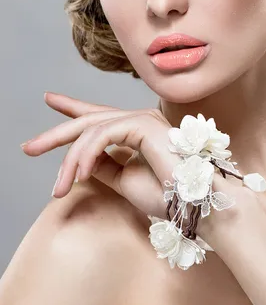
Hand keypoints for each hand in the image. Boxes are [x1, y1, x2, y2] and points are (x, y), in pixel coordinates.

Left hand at [21, 92, 241, 227]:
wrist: (197, 205)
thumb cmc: (169, 196)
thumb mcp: (124, 181)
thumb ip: (104, 166)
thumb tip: (80, 160)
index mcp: (137, 132)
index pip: (99, 118)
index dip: (73, 109)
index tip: (50, 99)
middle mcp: (140, 120)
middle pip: (90, 120)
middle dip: (57, 134)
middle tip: (29, 147)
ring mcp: (142, 119)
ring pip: (92, 130)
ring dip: (70, 159)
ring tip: (60, 186)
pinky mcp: (143, 124)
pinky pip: (103, 134)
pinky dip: (86, 154)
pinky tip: (77, 174)